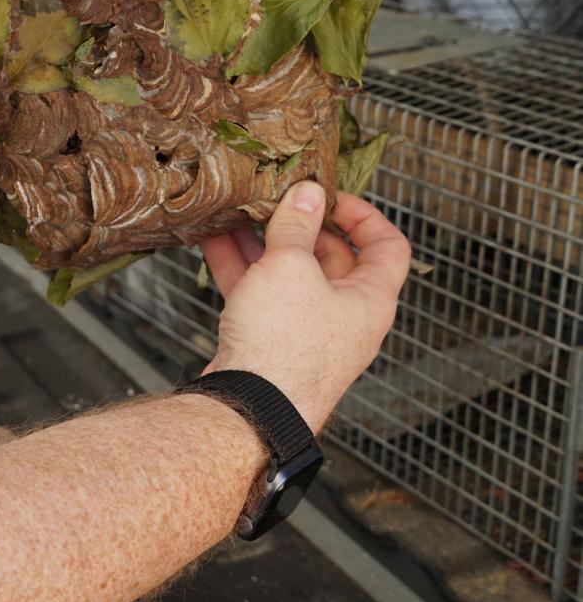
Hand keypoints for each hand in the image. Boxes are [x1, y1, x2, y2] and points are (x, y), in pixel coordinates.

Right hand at [199, 183, 410, 432]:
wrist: (249, 408)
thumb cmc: (283, 344)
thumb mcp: (290, 268)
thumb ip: (297, 225)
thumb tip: (308, 194)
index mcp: (369, 299)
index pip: (388, 246)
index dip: (364, 215)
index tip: (331, 196)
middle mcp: (344, 316)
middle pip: (330, 257)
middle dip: (299, 225)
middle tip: (274, 200)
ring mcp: (306, 330)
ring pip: (288, 275)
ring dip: (262, 243)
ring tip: (236, 214)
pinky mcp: (270, 340)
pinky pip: (260, 294)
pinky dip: (240, 267)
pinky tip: (213, 242)